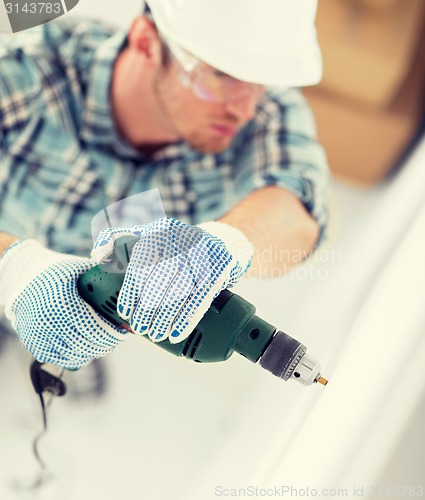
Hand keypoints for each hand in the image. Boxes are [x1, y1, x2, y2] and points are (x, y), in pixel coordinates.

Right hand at [0, 240, 127, 368]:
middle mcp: (49, 322)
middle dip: (107, 344)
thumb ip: (103, 275)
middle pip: (88, 345)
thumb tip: (129, 281)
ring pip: (75, 356)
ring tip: (102, 343)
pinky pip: (60, 359)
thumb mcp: (79, 268)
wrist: (21, 276)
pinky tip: (85, 347)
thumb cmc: (56, 270)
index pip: (95, 329)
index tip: (124, 332)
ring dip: (93, 351)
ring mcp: (39, 335)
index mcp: (64, 303)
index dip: (113, 334)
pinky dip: (76, 356)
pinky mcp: (33, 343)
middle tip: (116, 338)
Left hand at [92, 217, 253, 342]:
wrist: (224, 243)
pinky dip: (187, 319)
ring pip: (180, 290)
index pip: (141, 263)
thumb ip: (120, 242)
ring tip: (156, 334)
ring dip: (166, 317)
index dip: (132, 290)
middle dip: (148, 308)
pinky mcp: (220, 266)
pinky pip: (201, 297)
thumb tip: (96, 255)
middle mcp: (182, 237)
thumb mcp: (150, 236)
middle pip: (160, 279)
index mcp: (160, 230)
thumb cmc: (178, 246)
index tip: (125, 312)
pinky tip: (176, 334)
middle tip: (140, 328)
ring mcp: (203, 251)